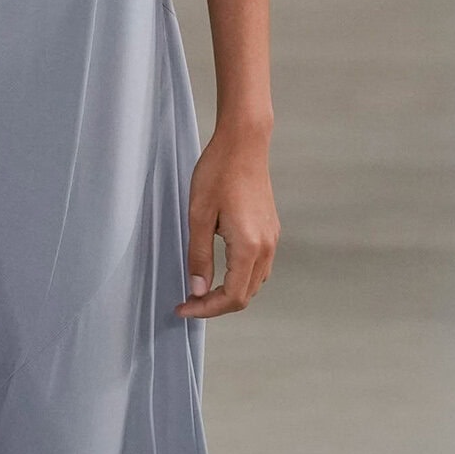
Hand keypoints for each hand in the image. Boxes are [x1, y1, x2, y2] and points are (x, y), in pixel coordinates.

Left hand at [175, 129, 278, 318]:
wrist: (244, 143)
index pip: (232, 297)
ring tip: (201, 290)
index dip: (206, 310)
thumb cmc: (218, 173)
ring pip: (254, 283)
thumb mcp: (198, 216)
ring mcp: (272, 239)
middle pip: (245, 295)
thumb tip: (197, 289)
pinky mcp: (271, 230)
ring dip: (229, 293)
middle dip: (216, 306)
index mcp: (248, 247)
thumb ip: (199, 256)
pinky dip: (240, 278)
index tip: (183, 308)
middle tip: (188, 302)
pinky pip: (259, 266)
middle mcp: (266, 247)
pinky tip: (220, 271)